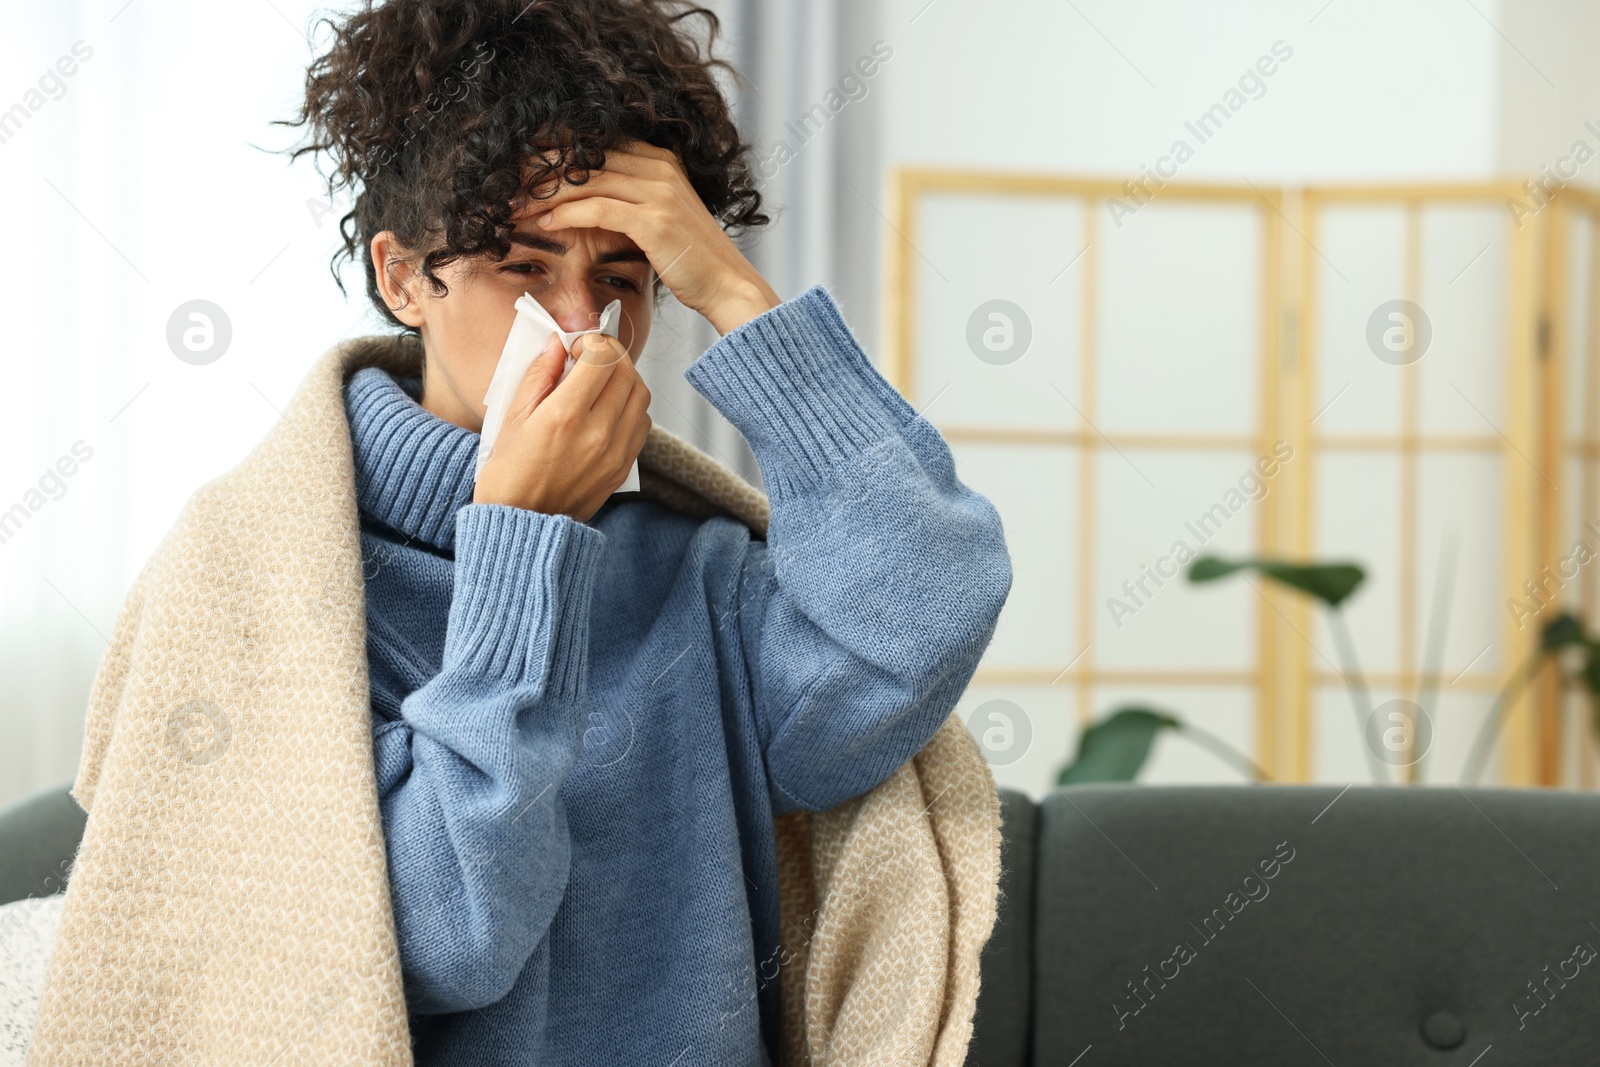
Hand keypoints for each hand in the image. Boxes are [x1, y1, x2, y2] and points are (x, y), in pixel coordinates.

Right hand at [471, 330, 651, 521]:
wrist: (523, 525)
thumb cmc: (509, 474)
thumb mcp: (511, 418)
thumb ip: (539, 375)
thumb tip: (558, 344)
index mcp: (564, 416)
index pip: (602, 357)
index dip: (593, 342)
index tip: (578, 346)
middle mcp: (597, 433)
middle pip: (626, 372)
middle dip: (611, 354)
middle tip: (591, 356)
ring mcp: (615, 452)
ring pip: (640, 396)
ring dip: (624, 379)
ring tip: (600, 382)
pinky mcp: (622, 467)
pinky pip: (641, 424)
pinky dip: (630, 407)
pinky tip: (607, 409)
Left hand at [521, 140, 781, 335]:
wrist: (726, 285)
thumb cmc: (690, 260)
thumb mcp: (660, 218)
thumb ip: (630, 200)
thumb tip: (586, 199)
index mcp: (661, 160)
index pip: (597, 145)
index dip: (556, 152)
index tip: (522, 165)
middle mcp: (660, 167)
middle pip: (587, 157)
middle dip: (542, 169)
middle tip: (507, 182)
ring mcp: (659, 191)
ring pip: (587, 180)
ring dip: (545, 193)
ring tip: (516, 205)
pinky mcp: (653, 219)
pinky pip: (598, 208)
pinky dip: (566, 214)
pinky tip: (544, 224)